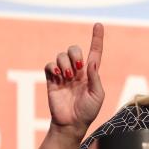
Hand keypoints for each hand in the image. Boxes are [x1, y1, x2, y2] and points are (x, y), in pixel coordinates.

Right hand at [43, 23, 105, 139]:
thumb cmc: (88, 111)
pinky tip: (58, 76)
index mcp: (91, 73)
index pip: (94, 52)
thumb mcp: (98, 95)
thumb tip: (91, 63)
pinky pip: (49, 64)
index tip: (98, 25)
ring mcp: (64, 74)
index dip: (96, 38)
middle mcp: (77, 71)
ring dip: (65, 63)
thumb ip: (95, 78)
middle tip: (77, 68)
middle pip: (74, 49)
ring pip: (61, 55)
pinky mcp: (52, 80)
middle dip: (75, 54)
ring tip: (67, 77)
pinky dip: (53, 66)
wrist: (71, 123)